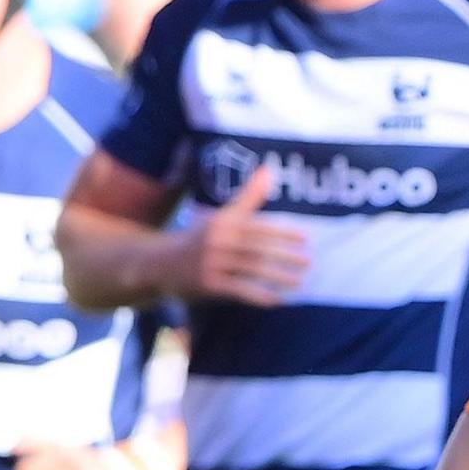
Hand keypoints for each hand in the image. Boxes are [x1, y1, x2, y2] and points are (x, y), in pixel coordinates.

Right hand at [181, 162, 309, 305]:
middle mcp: (217, 240)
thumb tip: (269, 169)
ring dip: (278, 277)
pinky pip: (238, 290)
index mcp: (223, 222)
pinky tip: (276, 300)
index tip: (306, 238)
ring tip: (298, 283)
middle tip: (308, 263)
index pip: (258, 226)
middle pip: (258, 248)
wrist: (160, 263)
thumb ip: (248, 197)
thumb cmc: (200, 238)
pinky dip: (258, 295)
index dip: (283, 232)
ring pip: (251, 269)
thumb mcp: (222, 216)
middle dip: (285, 256)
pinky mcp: (208, 284)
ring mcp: (211, 262)